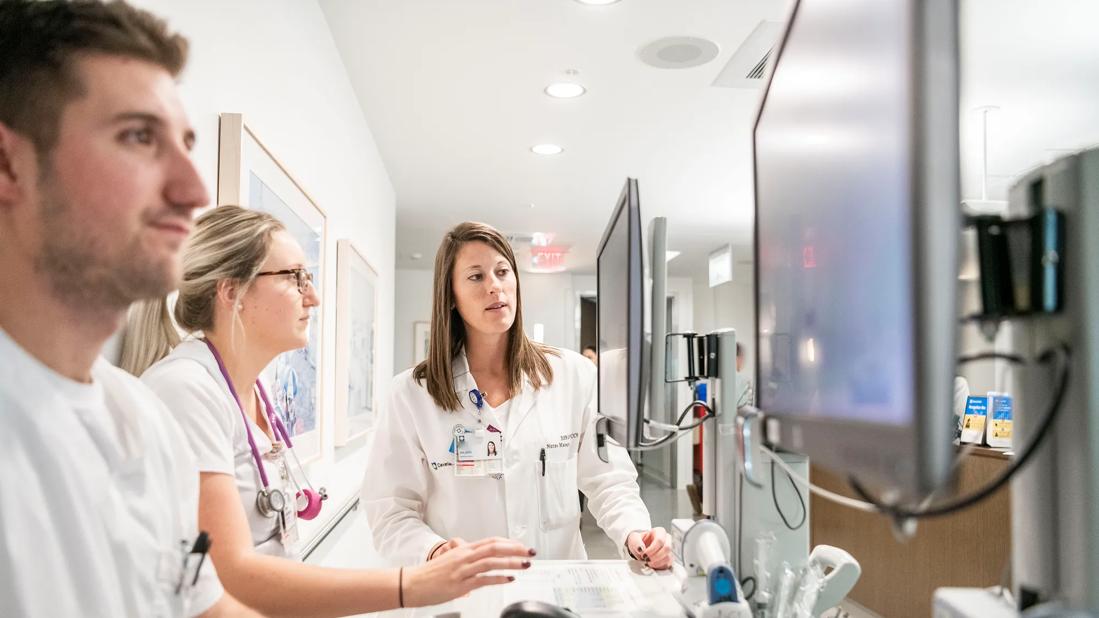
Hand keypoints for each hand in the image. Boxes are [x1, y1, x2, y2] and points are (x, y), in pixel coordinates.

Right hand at [403, 537, 535, 606]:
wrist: (412, 583)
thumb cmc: (430, 574)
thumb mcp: (451, 561)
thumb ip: (467, 560)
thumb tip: (480, 567)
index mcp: (463, 549)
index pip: (491, 541)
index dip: (508, 542)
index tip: (521, 545)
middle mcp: (465, 557)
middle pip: (494, 547)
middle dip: (515, 549)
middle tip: (529, 551)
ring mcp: (463, 570)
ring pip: (492, 562)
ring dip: (511, 562)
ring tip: (524, 564)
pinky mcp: (460, 584)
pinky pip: (483, 579)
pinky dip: (498, 578)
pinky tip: (508, 579)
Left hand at [626, 527, 671, 569]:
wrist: (640, 548)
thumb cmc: (639, 541)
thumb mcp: (634, 539)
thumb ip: (636, 542)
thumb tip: (641, 549)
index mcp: (660, 531)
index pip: (660, 540)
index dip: (651, 549)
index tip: (643, 554)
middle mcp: (667, 539)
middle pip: (667, 548)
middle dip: (655, 556)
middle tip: (646, 559)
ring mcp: (669, 550)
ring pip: (668, 557)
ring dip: (657, 562)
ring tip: (648, 562)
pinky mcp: (669, 559)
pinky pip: (667, 565)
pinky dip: (658, 567)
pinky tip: (651, 565)